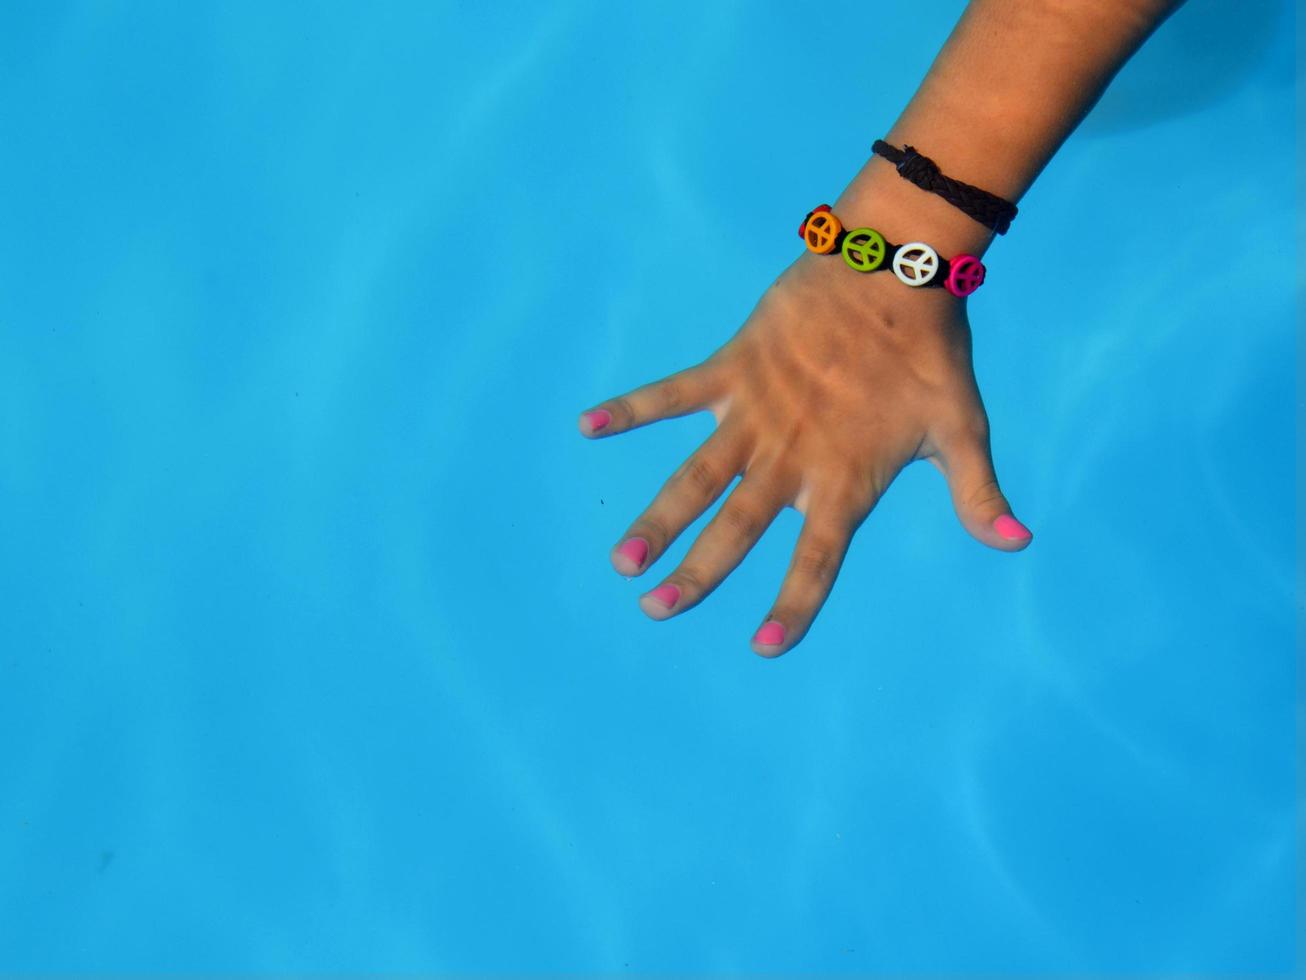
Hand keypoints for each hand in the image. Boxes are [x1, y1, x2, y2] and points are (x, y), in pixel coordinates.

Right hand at [577, 244, 1031, 658]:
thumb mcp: (961, 428)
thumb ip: (979, 494)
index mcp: (844, 479)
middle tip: (656, 610)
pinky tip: (587, 425)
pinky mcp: (733, 369)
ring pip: (696, 478)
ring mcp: (757, 413)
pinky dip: (632, 408)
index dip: (793, 605)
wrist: (898, 265)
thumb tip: (1018, 543)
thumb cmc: (933, 352)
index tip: (764, 647)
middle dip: (697, 575)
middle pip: (738, 529)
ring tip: (625, 560)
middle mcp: (793, 456)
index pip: (817, 559)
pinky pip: (672, 393)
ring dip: (659, 520)